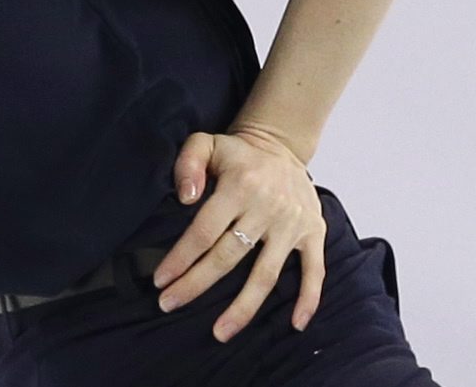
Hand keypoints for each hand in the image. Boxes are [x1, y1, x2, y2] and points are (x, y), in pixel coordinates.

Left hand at [154, 125, 326, 338]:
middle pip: (228, 256)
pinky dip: (308, 298)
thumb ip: (189, 163)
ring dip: (243, 307)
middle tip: (169, 305)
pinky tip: (296, 324)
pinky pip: (314, 269)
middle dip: (196, 285)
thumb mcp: (207, 143)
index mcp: (240, 185)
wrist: (283, 146)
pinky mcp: (314, 232)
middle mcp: (267, 206)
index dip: (181, 259)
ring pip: (266, 273)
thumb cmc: (239, 154)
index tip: (161, 281)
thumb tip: (186, 197)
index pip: (205, 230)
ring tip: (219, 332)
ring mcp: (292, 223)